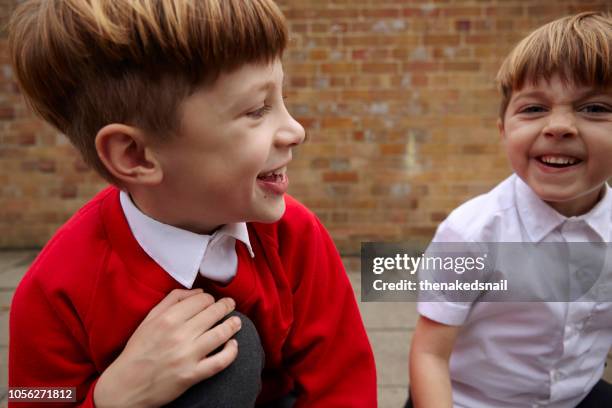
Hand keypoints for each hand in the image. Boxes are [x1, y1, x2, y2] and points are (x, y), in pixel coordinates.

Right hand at [94, 288, 240, 407]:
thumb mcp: (149, 319)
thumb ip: (172, 300)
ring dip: (233, 325)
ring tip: (236, 322)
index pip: (201, 300)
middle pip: (214, 312)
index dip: (210, 298)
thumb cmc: (138, 350)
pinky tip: (233, 345)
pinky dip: (231, 351)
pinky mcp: (192, 375)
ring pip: (221, 333)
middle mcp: (179, 335)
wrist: (126, 386)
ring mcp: (187, 355)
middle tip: (230, 305)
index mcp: (168, 319)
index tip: (211, 301)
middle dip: (226, 306)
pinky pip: (220, 361)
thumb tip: (198, 291)